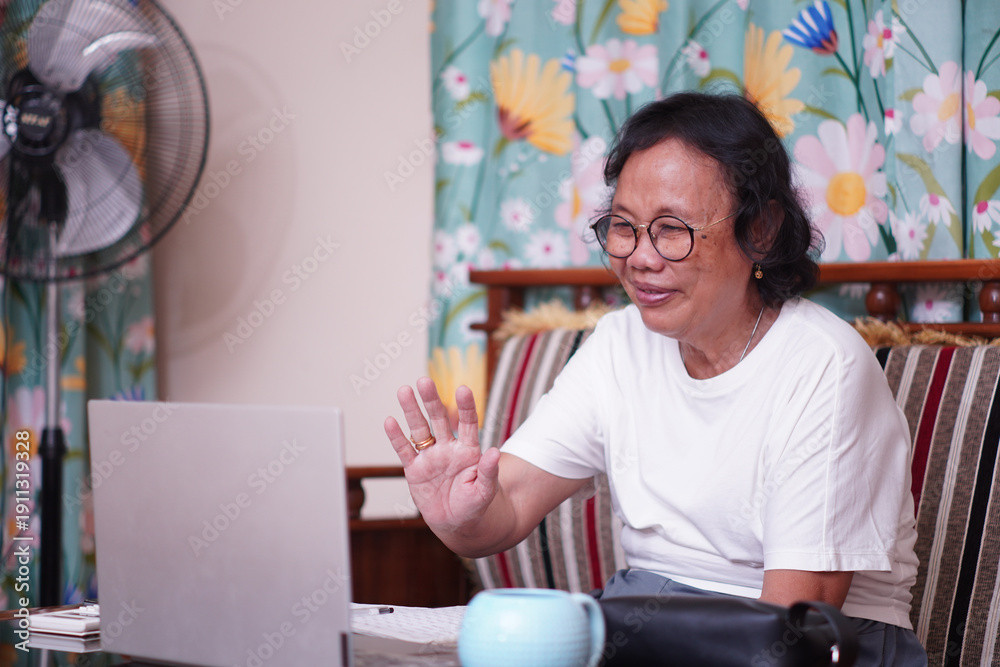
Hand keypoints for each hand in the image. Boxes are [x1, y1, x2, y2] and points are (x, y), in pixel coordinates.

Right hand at [384, 377, 501, 534]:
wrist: (458, 524)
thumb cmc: (476, 504)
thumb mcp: (485, 491)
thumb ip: (488, 472)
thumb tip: (494, 452)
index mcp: (468, 450)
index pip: (468, 423)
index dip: (465, 406)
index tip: (462, 389)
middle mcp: (448, 448)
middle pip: (439, 419)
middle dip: (432, 400)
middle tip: (424, 381)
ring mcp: (430, 457)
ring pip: (419, 429)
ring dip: (411, 411)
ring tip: (404, 390)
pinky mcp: (414, 470)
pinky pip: (404, 451)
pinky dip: (397, 437)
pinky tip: (390, 421)